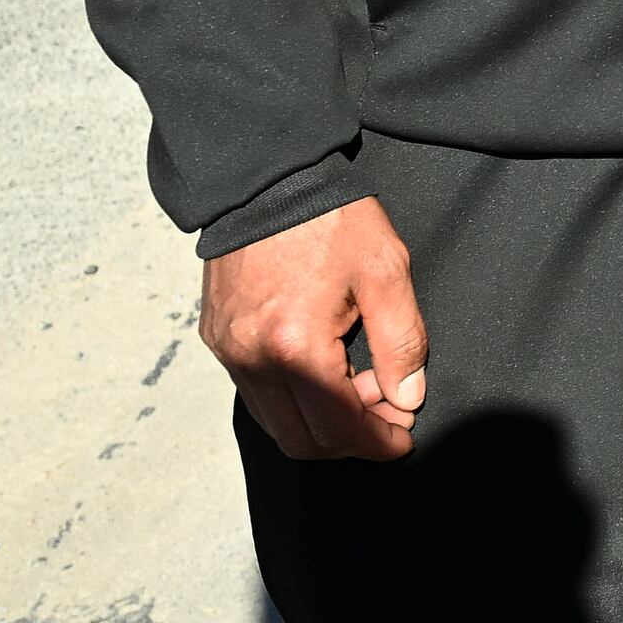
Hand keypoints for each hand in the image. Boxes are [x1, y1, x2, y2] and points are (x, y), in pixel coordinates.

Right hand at [200, 196, 430, 460]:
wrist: (266, 179)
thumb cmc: (330, 220)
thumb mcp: (386, 270)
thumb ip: (401, 342)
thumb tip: (405, 398)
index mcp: (295, 347)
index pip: (339, 428)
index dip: (378, 443)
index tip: (404, 439)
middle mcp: (252, 359)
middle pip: (302, 440)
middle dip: (351, 441)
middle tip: (389, 414)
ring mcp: (228, 352)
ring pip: (275, 422)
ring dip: (321, 422)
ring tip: (361, 386)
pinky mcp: (217, 339)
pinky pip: (256, 393)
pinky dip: (293, 400)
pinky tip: (325, 369)